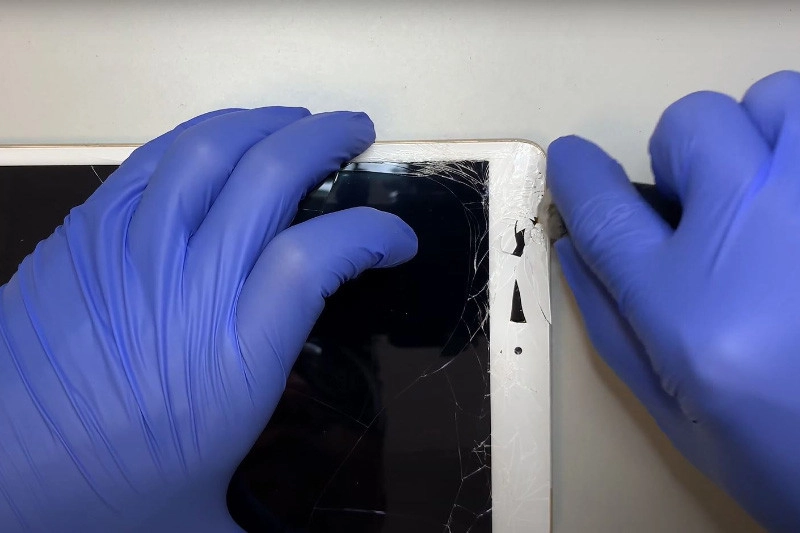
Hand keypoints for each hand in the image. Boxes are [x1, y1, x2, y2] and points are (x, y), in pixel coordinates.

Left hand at [0, 108, 416, 530]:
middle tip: (357, 130)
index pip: (319, 257)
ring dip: (265, 123)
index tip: (397, 239)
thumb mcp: (207, 513)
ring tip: (296, 119)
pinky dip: (198, 138)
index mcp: (232, 358)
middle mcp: (187, 288)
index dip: (371, 233)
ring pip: (207, 150)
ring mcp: (128, 251)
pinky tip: (219, 142)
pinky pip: (150, 163)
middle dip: (327, 140)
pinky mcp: (84, 236)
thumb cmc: (102, 499)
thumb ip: (267, 508)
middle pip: (269, 178)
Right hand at [548, 70, 799, 531]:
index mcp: (687, 305)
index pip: (607, 208)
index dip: (578, 175)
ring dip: (758, 134)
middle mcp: (758, 232)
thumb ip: (610, 323)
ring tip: (768, 189)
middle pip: (693, 124)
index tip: (573, 161)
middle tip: (703, 203)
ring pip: (779, 97)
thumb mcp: (674, 410)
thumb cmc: (784, 453)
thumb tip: (575, 246)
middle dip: (682, 157)